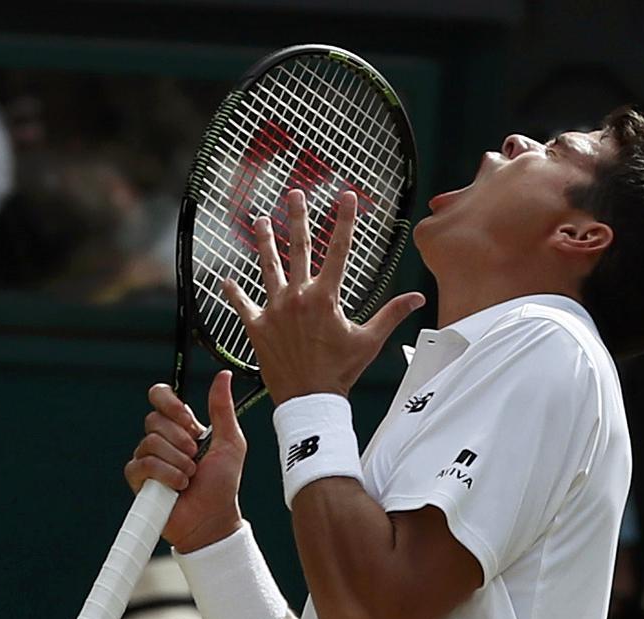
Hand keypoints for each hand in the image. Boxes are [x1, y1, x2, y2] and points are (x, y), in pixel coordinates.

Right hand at [123, 372, 245, 552]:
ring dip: (178, 462)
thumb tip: (223, 377)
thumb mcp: (230, 442)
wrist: (213, 518)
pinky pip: (144, 464)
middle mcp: (160, 439)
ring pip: (151, 443)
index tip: (189, 421)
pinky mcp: (138, 479)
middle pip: (154, 420)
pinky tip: (178, 486)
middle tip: (195, 457)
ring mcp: (147, 459)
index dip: (170, 404)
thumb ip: (222, 409)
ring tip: (190, 476)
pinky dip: (166, 475)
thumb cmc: (222, 484)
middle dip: (181, 440)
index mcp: (180, 427)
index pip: (160, 397)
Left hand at [221, 189, 424, 402]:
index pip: (339, 249)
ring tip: (261, 221)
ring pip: (268, 268)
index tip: (346, 196)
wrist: (308, 400)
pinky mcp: (257, 327)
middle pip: (299, 249)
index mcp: (325, 297)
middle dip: (298, 218)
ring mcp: (274, 310)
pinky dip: (234, 292)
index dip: (344, 220)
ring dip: (265, 242)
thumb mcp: (369, 341)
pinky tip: (226, 279)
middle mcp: (297, 297)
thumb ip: (391, 314)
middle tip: (295, 194)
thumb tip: (418, 298)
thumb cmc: (340, 372)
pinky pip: (242, 304)